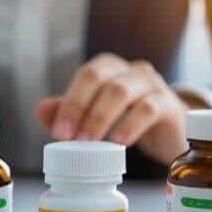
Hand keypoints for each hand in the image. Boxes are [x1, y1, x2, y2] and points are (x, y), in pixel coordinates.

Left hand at [34, 53, 197, 164]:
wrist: (172, 132)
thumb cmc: (129, 118)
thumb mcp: (95, 115)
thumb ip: (68, 111)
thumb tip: (39, 111)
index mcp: (109, 68)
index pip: (85, 76)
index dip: (69, 103)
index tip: (58, 133)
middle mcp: (130, 70)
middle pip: (100, 79)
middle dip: (79, 107)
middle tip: (68, 138)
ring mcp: (152, 85)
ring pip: (121, 91)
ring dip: (100, 118)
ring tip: (88, 143)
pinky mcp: (169, 105)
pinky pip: (148, 109)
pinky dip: (130, 126)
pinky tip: (119, 143)